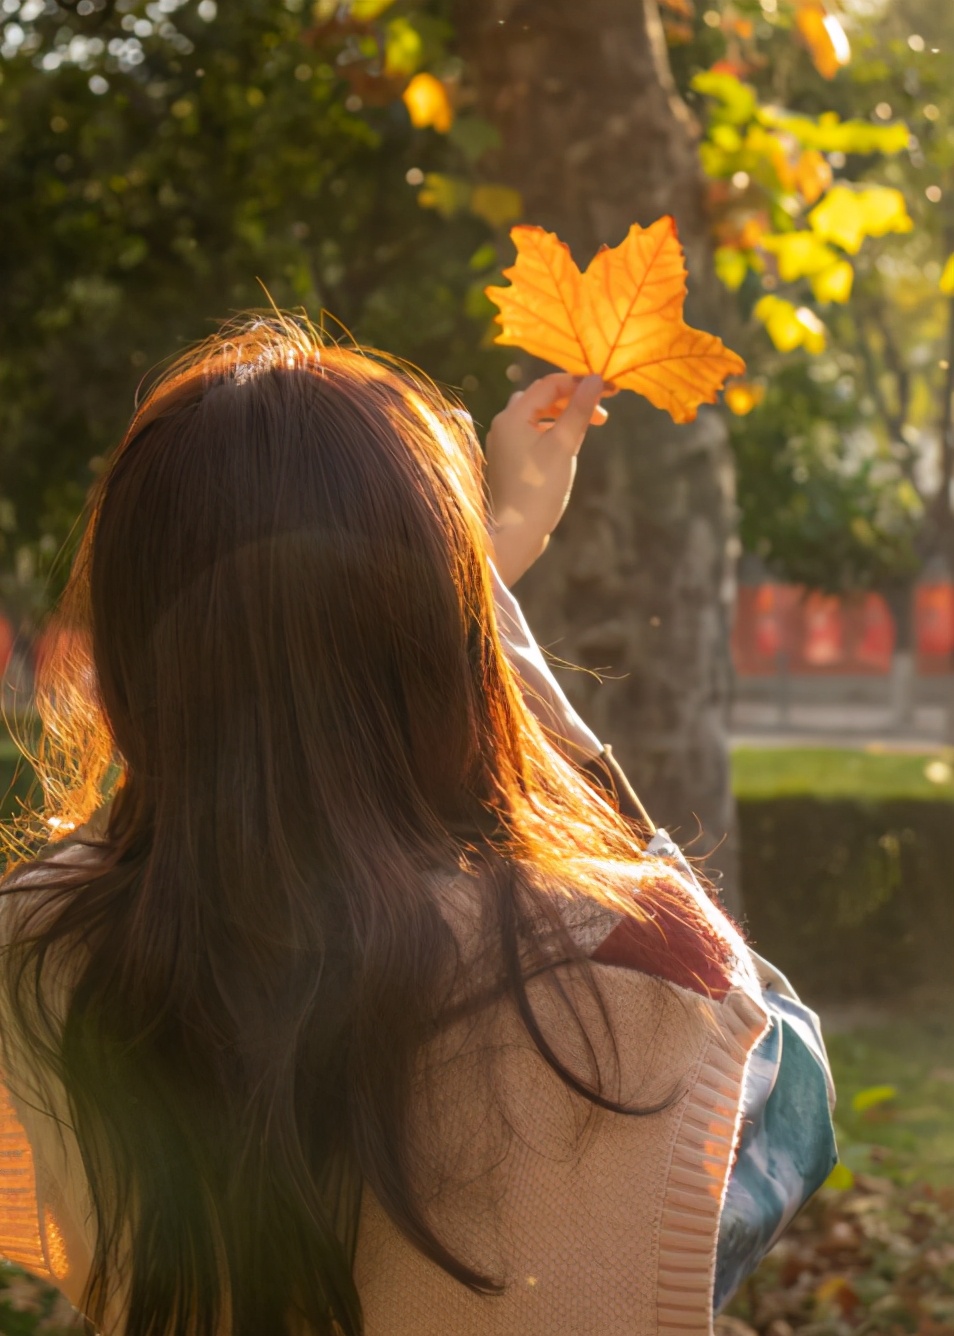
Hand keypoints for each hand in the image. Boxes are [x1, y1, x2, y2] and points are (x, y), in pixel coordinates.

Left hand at [484, 372, 606, 586]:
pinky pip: (531, 433)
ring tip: (587, 428)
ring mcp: (503, 443)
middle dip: (572, 399)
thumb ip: (579, 410)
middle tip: (601, 412)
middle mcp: (503, 424)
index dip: (580, 383)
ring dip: (563, 415)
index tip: (609, 390)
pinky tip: (567, 445)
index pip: (549, 385)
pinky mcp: (508, 459)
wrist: (516, 533)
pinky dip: (551, 431)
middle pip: (541, 397)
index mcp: (513, 416)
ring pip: (536, 415)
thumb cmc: (540, 490)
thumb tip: (594, 379)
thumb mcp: (564, 446)